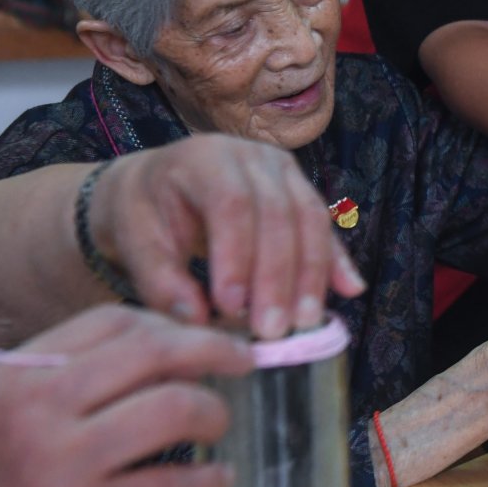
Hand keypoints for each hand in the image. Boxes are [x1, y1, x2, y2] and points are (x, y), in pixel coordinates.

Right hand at [0, 305, 251, 486]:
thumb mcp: (11, 414)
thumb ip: (76, 376)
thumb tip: (175, 346)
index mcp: (17, 375)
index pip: (113, 320)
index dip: (174, 325)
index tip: (206, 339)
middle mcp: (34, 409)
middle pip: (152, 351)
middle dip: (212, 351)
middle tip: (242, 364)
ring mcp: (59, 465)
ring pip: (171, 408)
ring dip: (212, 414)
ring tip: (218, 427)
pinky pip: (171, 485)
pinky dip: (207, 481)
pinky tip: (216, 480)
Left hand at [90, 133, 365, 338]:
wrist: (158, 186)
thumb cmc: (144, 214)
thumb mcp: (136, 241)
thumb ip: (160, 280)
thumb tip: (196, 321)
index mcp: (206, 158)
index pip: (232, 203)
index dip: (237, 255)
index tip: (231, 306)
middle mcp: (253, 157)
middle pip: (279, 213)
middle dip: (278, 276)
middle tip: (271, 329)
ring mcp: (285, 172)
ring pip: (310, 220)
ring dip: (311, 276)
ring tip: (304, 323)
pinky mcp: (303, 193)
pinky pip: (325, 228)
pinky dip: (337, 262)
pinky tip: (351, 290)